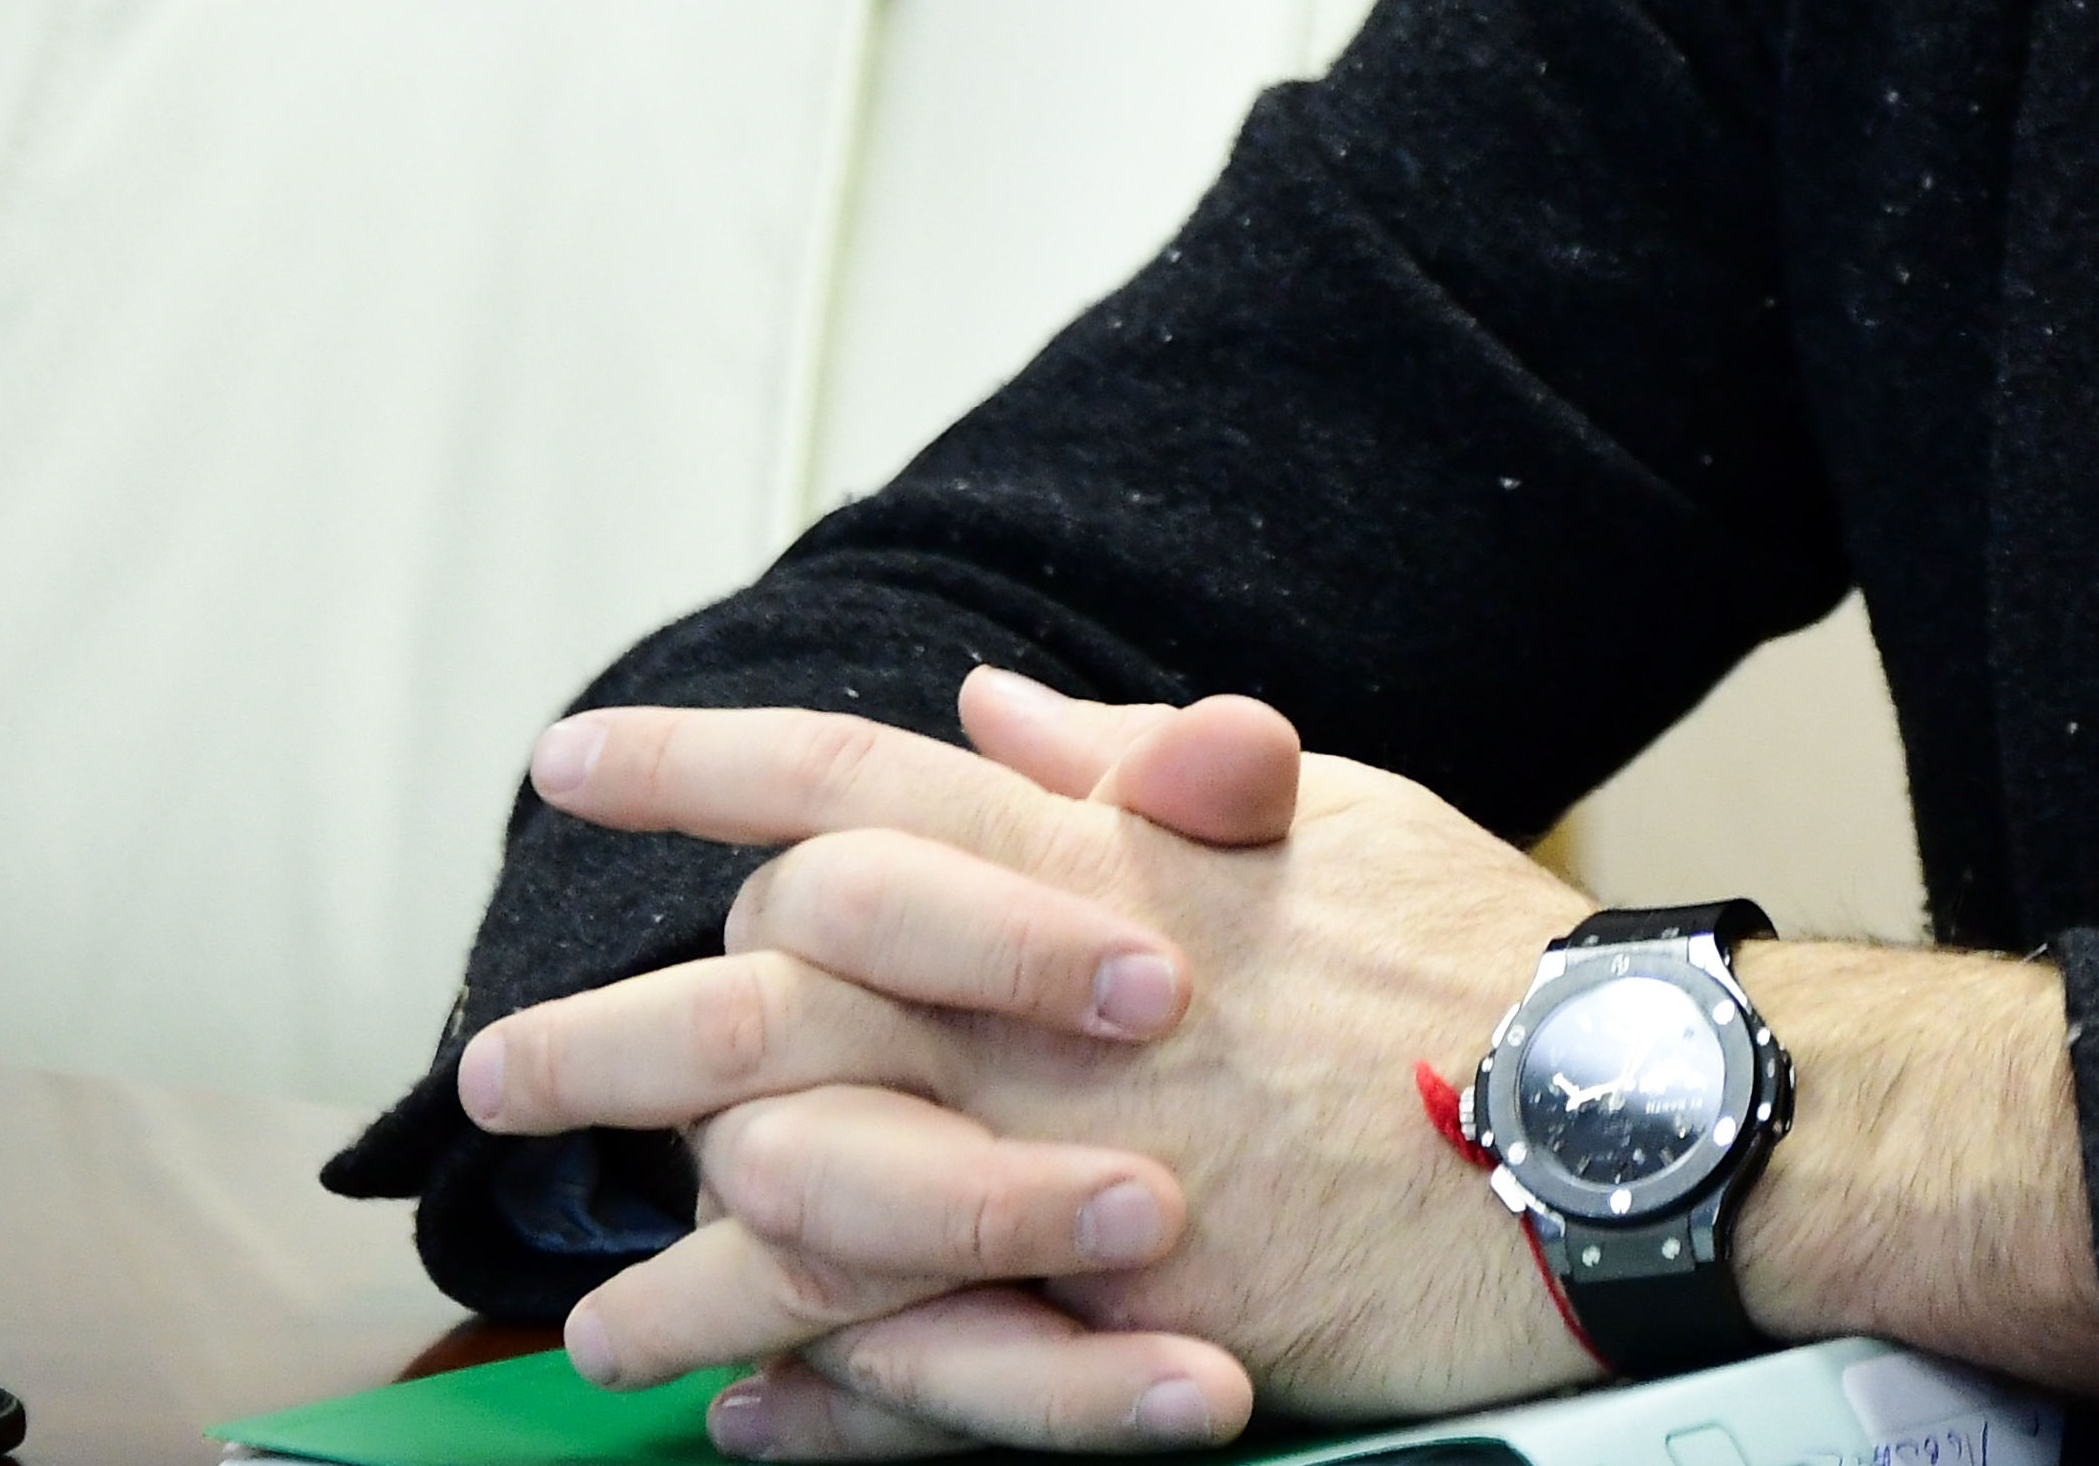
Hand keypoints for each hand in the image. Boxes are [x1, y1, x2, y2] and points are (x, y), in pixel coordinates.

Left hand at [463, 673, 1588, 1450]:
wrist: (1612, 1120)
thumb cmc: (1482, 958)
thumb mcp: (1325, 808)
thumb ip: (1138, 760)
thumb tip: (990, 702)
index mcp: (1101, 853)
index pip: (856, 780)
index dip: (704, 759)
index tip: (574, 758)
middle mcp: (1052, 996)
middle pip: (769, 993)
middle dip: (609, 1035)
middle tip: (487, 1081)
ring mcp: (1076, 1155)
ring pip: (806, 1202)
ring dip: (679, 1265)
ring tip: (596, 1319)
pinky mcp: (1120, 1308)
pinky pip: (914, 1357)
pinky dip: (819, 1388)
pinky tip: (756, 1408)